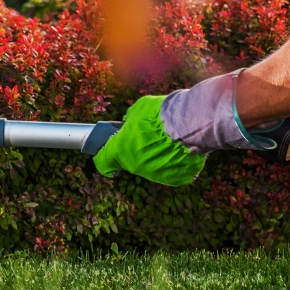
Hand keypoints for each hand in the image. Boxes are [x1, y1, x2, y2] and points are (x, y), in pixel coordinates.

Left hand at [92, 94, 206, 186]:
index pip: (103, 162)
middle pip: (130, 162)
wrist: (187, 124)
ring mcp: (155, 175)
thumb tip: (130, 122)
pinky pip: (171, 171)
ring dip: (155, 156)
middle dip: (136, 150)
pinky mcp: (175, 179)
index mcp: (120, 151)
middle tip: (147, 136)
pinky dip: (174, 162)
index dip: (104, 156)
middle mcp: (134, 167)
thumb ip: (130, 119)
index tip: (109, 152)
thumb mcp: (138, 109)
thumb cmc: (158, 114)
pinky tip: (181, 148)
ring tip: (169, 140)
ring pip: (151, 167)